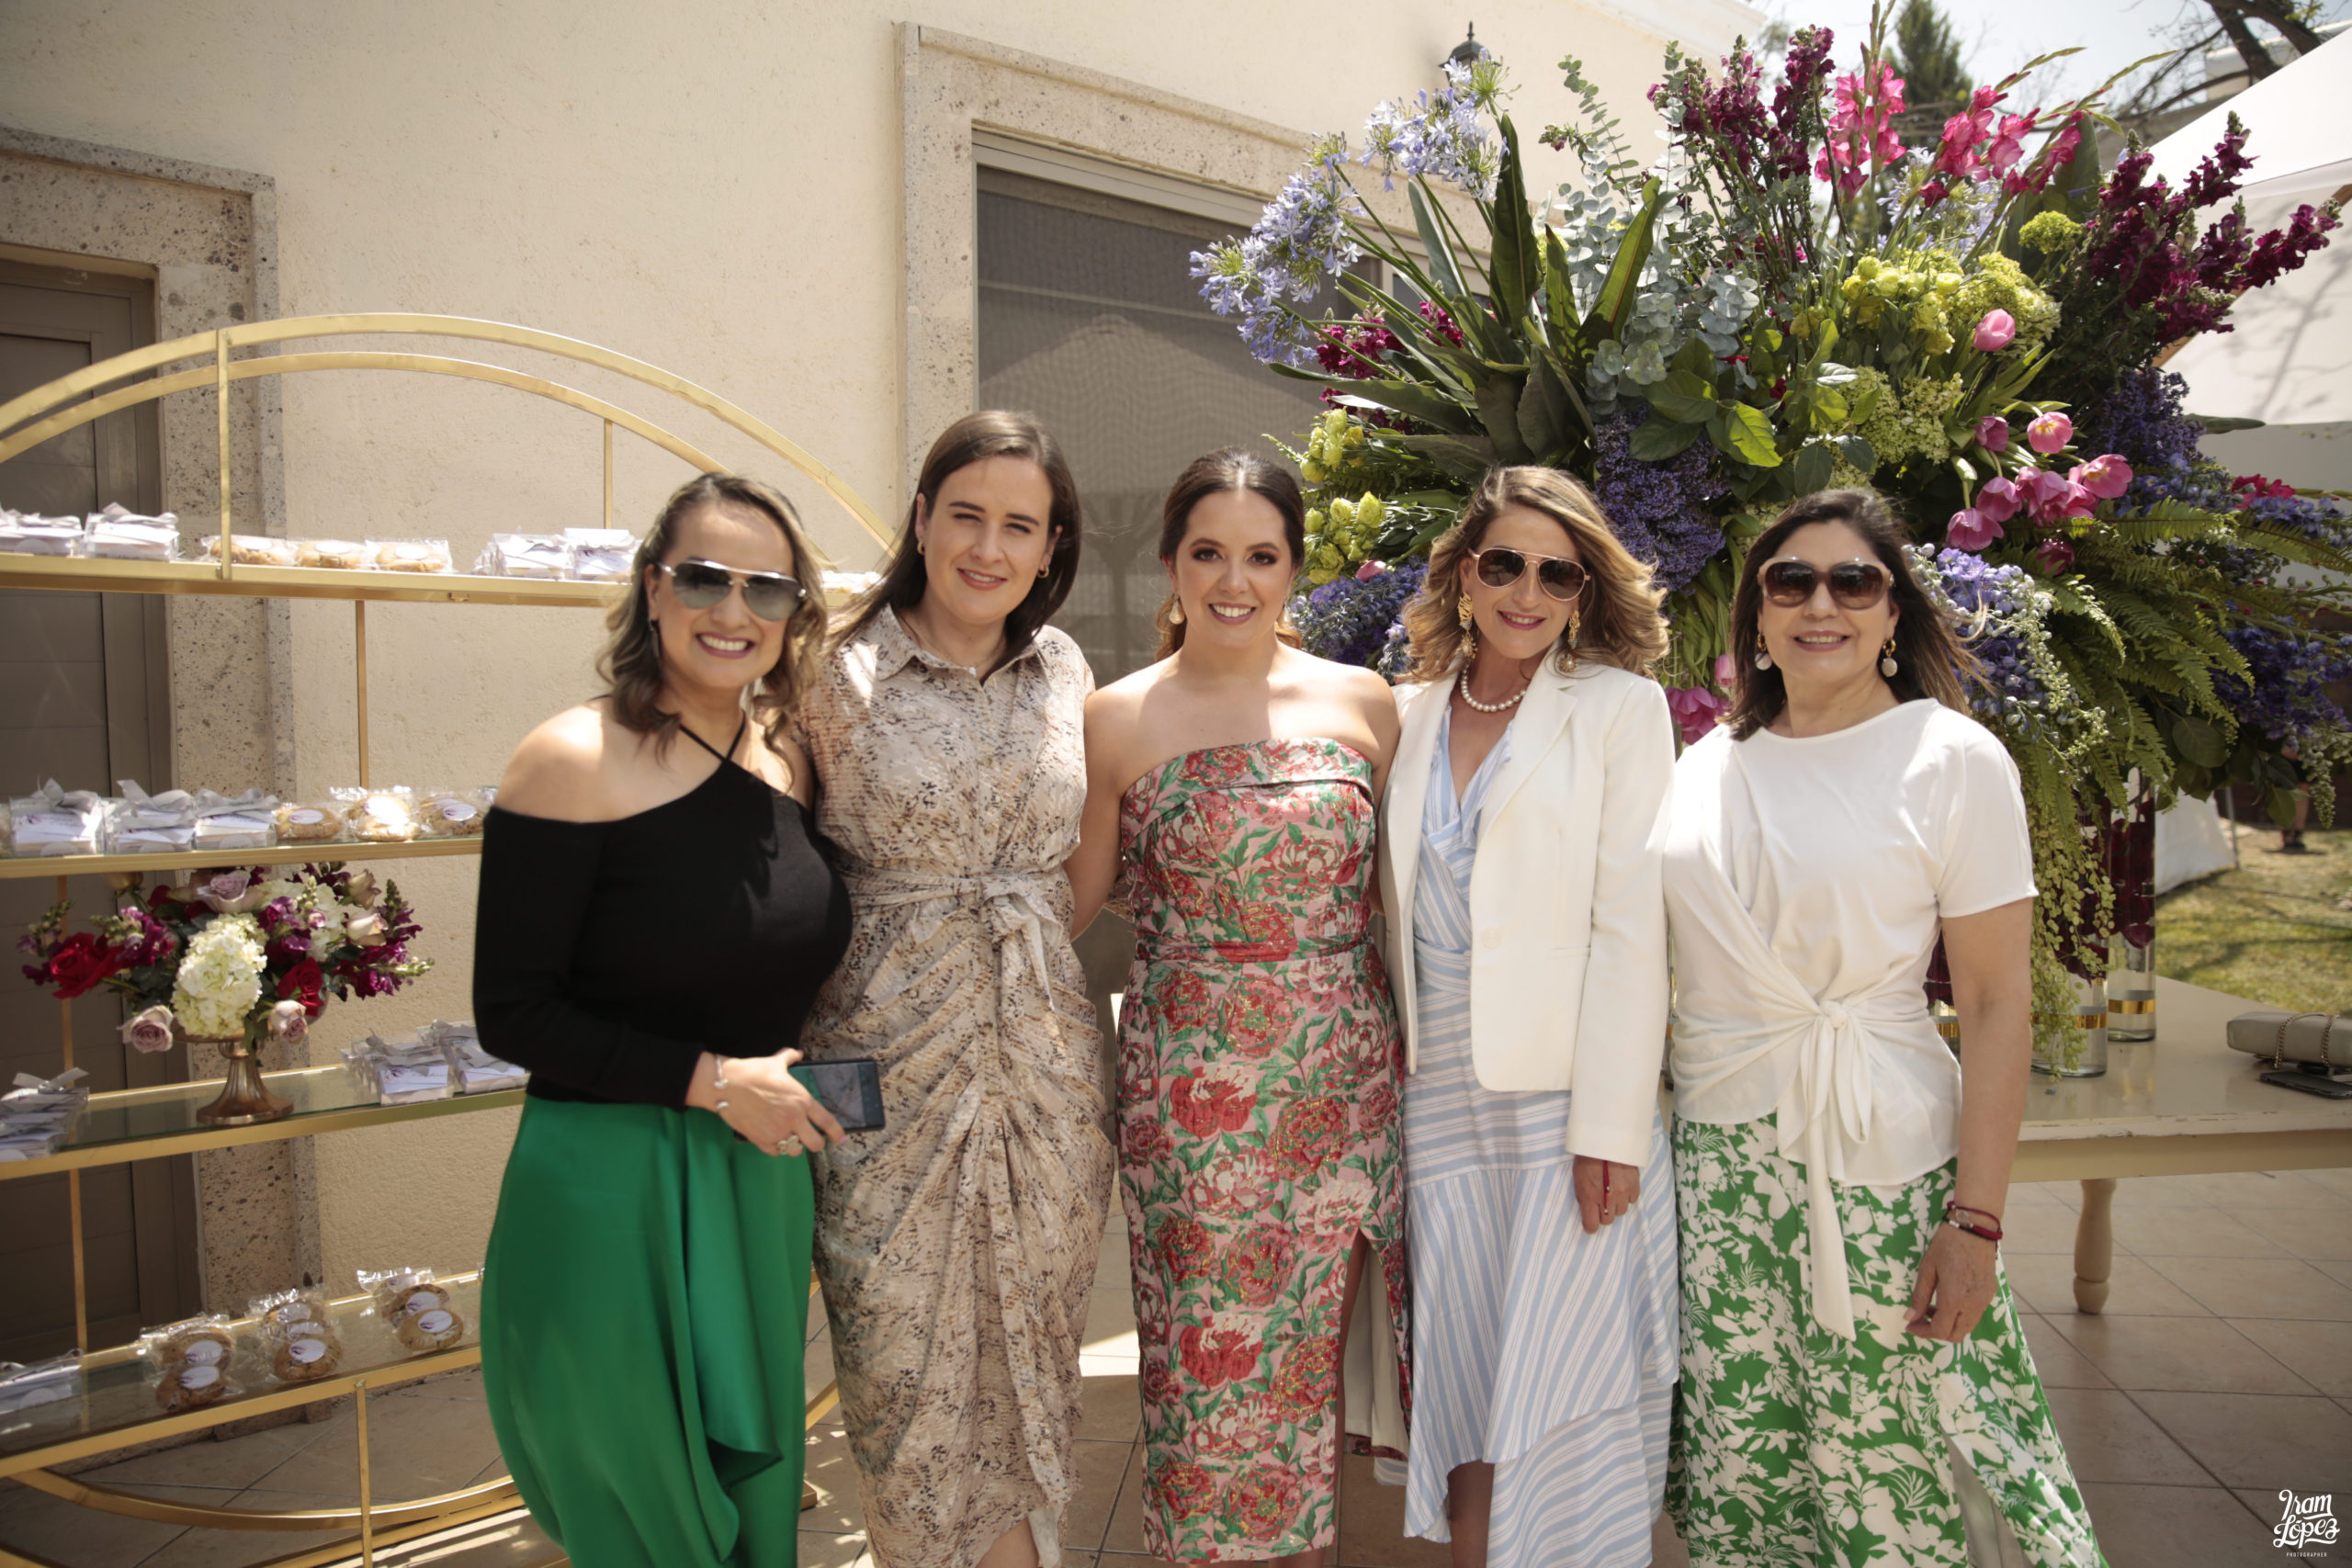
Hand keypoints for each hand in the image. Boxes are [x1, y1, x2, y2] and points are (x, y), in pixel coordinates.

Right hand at [689, 1050, 846, 1155]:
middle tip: (809, 1138)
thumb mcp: (775, 1062)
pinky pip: (776, 1152)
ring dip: (794, 1145)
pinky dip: (776, 1148)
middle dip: (815, 1142)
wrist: (727, 1085)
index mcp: (801, 1101)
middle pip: (814, 1143)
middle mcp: (793, 1119)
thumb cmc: (752, 1073)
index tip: (840, 1138)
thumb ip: (790, 1058)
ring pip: (795, 1150)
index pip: (826, 1121)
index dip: (836, 1132)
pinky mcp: (761, 1140)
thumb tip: (797, 1053)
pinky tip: (772, 1139)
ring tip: (788, 1137)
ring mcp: (777, 1132)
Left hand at [1572, 1156, 1638, 1234]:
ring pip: (1621, 1211)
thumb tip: (1587, 1209)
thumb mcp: (1578, 1178)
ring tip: (1612, 1192)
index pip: (1592, 1225)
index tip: (1590, 1223)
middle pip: (1607, 1220)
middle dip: (1603, 1214)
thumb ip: (1583, 1196)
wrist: (1607, 1139)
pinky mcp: (1634, 1185)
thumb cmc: (1588, 1157)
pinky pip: (1632, 1200)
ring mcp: (1622, 1193)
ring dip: (1616, 1205)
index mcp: (1589, 1196)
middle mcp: (1607, 1198)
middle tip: (1600, 1203)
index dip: (1590, 1226)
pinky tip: (1622, 1187)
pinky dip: (1627, 1197)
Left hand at [1907, 1223, 1997, 1340]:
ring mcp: (1985, 1301)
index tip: (1910, 1324)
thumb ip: (1919, 1297)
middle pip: (1956, 1335)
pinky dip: (1960, 1316)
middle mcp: (1973, 1304)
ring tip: (1933, 1306)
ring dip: (1949, 1324)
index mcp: (1955, 1298)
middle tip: (1920, 1318)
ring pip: (1966, 1327)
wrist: (1975, 1228)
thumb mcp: (1927, 1269)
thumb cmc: (1946, 1245)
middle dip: (1936, 1332)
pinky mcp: (1991, 1294)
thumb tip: (1909, 1318)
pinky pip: (1975, 1316)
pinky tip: (1949, 1299)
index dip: (1923, 1332)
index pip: (1940, 1331)